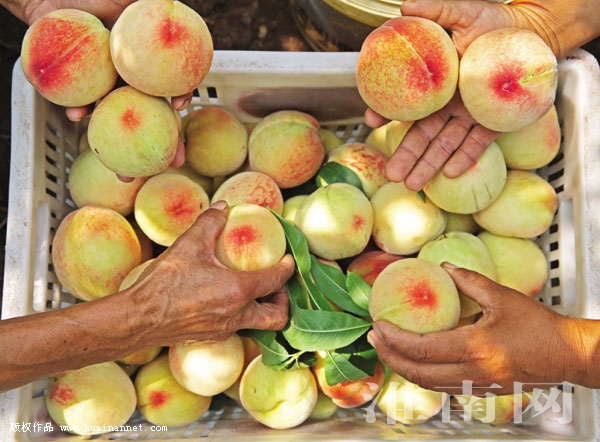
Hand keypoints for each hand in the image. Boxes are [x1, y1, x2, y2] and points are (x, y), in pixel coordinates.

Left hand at [17, 0, 191, 177]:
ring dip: (121, 147)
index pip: (171, 87)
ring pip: (119, 121)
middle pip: (151, 117)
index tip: (182, 109)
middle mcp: (131, 81)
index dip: (180, 99)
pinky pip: (83, 103)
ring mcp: (107, 87)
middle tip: (170, 166)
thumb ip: (152, 4)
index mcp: (148, 65)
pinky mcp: (82, 89)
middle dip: (162, 146)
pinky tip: (75, 117)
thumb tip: (174, 2)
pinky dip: (80, 110)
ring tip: (123, 172)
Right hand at [128, 201, 295, 344]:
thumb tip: (222, 207)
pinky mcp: (211, 336)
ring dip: (263, 308)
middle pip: (278, 315)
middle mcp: (238, 315)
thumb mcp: (188, 244)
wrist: (138, 319)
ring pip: (258, 324)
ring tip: (254, 290)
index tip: (289, 258)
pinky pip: (237, 327)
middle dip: (283, 299)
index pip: (276, 280)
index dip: (288, 268)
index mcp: (239, 291)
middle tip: (276, 283)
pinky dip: (241, 314)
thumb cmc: (164, 282)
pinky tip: (226, 299)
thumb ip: (209, 223)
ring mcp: (225, 329)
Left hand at [367, 263, 585, 394]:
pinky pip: (443, 385)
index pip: (422, 349)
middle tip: (373, 338)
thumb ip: (469, 280)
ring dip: (403, 367)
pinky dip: (423, 373)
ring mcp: (477, 386)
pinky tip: (415, 358)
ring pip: (428, 383)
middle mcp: (472, 372)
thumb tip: (442, 267)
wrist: (567, 355)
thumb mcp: (503, 296)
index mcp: (475, 348)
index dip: (394, 339)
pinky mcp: (481, 390)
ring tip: (387, 347)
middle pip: (417, 372)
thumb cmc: (539, 325)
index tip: (377, 325)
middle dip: (389, 356)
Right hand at [371, 0, 599, 190]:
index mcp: (435, 84)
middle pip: (422, 134)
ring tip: (412, 185)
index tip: (370, 122)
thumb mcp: (463, 11)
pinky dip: (465, 158)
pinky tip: (450, 174)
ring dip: (429, 165)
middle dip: (406, 156)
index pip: (406, 104)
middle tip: (391, 174)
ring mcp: (469, 116)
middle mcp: (447, 105)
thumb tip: (404, 8)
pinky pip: (478, 143)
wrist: (532, 32)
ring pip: (445, 145)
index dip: (386, 113)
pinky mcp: (493, 123)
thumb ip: (435, 11)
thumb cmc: (494, 23)